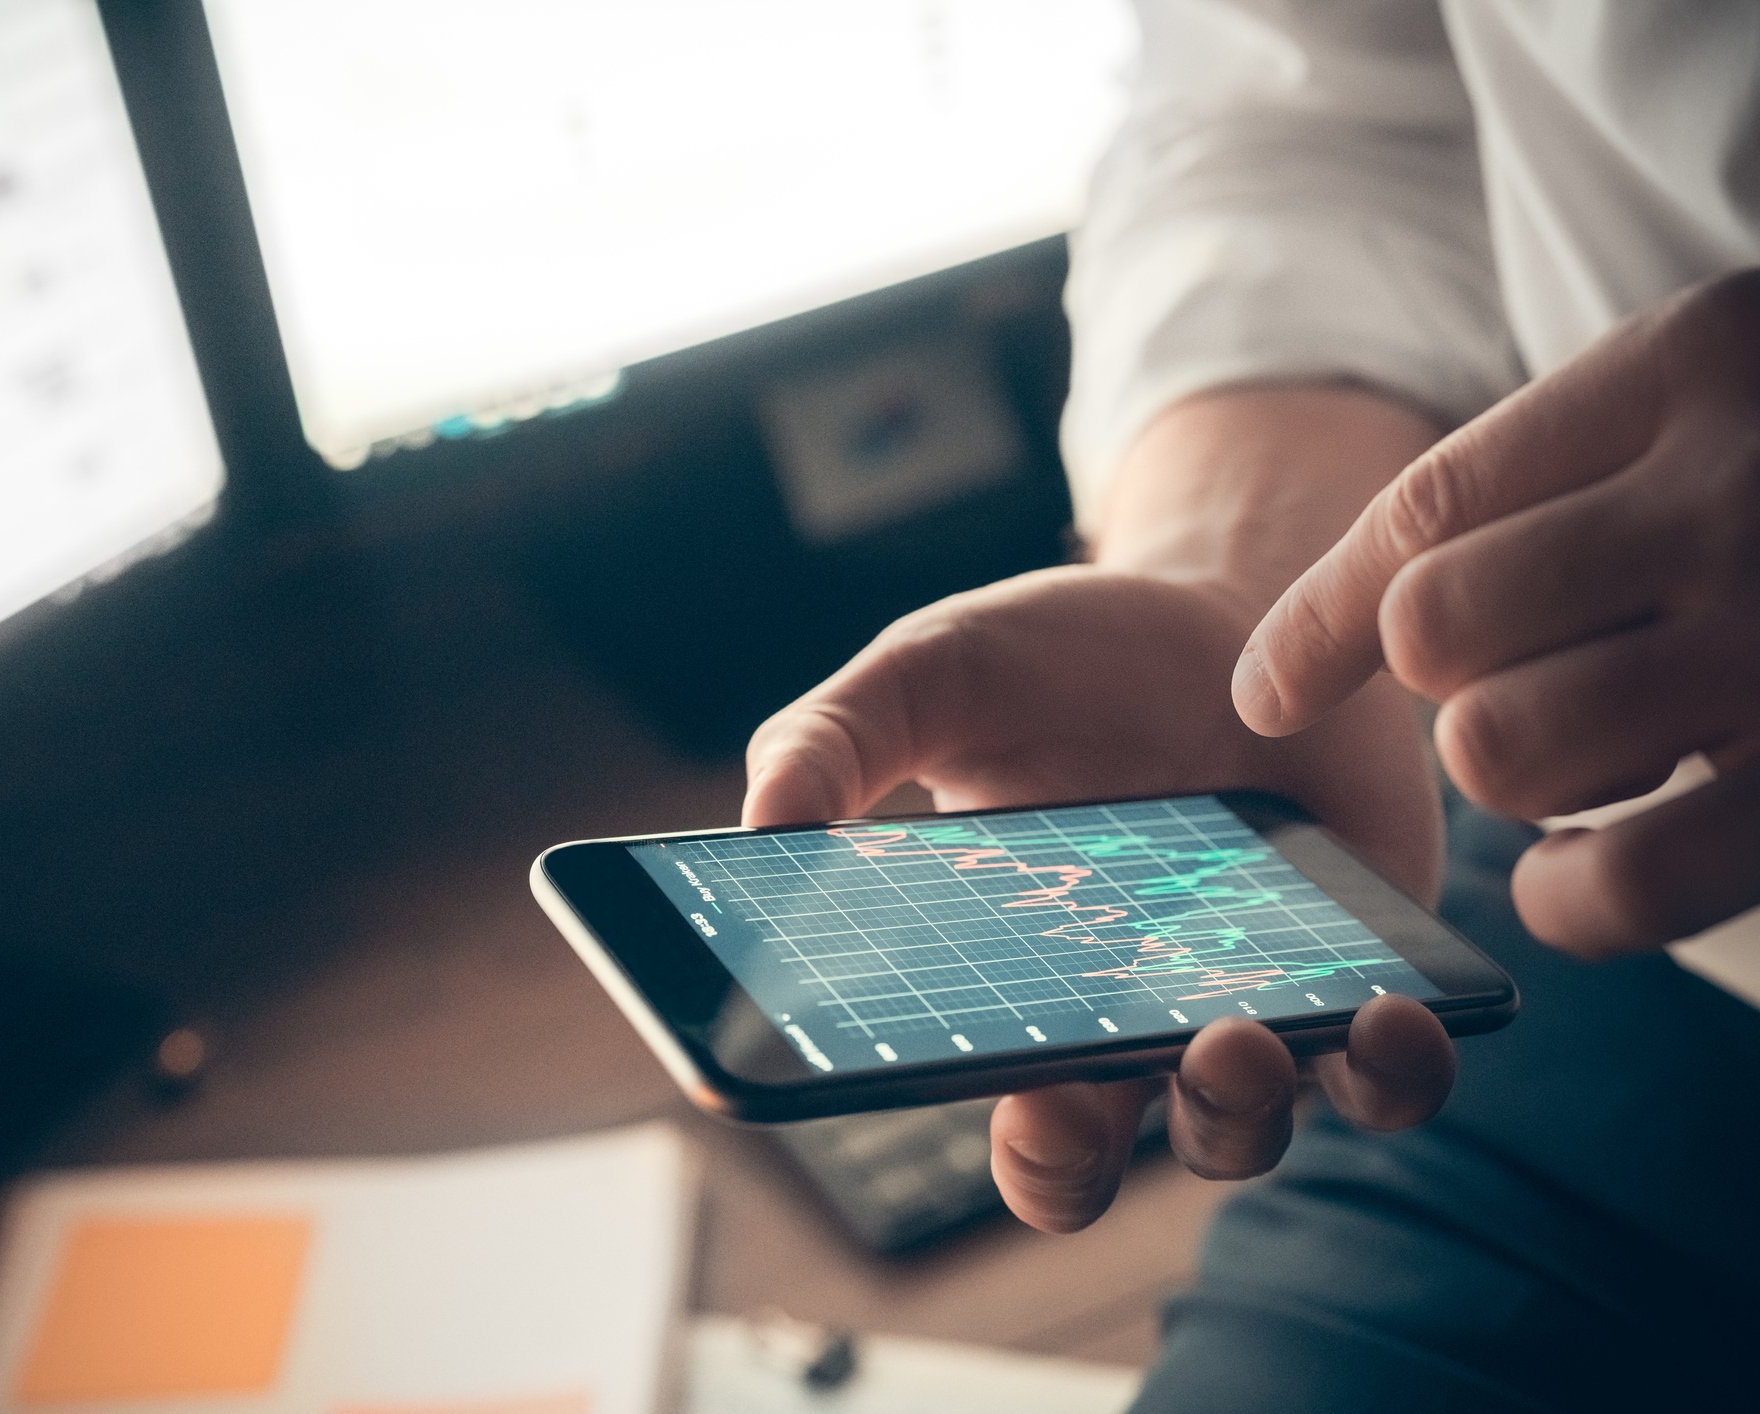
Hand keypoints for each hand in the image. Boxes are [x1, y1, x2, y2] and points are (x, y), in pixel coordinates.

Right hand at [744, 566, 1455, 1231]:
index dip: (975, 1130)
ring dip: (1238, 1112)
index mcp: (1004, 976)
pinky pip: (1388, 1076)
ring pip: (1241, 1132)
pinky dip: (1397, 1070)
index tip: (987, 1089)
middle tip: (1077, 1090)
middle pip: (1092, 1165)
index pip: (981, 1107)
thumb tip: (758, 830)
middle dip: (1079, 1161)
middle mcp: (1118, 1017)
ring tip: (1238, 1030)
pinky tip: (1389, 1011)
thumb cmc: (1064, 655)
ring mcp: (1242, 1001)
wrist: (1235, 600)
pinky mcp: (1360, 977)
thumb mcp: (933, 671)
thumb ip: (839, 738)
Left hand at [1236, 269, 1759, 956]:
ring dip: (1514, 777)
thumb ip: (1553, 476)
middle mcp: (1739, 497)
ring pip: (1506, 750)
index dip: (1316, 617)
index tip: (1261, 692)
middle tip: (1525, 689)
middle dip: (1445, 690)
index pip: (1425, 507)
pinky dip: (1569, 896)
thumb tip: (1314, 655)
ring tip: (1595, 753)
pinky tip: (1585, 869)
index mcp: (1691, 370)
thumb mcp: (1722, 385)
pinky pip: (1623, 881)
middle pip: (1440, 634)